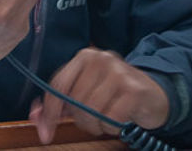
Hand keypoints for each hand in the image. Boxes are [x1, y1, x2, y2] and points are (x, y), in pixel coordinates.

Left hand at [28, 47, 170, 143]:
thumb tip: (35, 116)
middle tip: (94, 120)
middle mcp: (100, 59)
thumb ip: (60, 104)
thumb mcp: (86, 94)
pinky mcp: (133, 89)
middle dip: (81, 120)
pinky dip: (111, 127)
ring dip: (97, 125)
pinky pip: (110, 119)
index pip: (58, 85)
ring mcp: (118, 71)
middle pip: (75, 101)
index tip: (45, 133)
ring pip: (91, 112)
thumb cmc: (115, 95)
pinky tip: (119, 120)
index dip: (49, 112)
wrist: (155, 95)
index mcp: (85, 57)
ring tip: (107, 118)